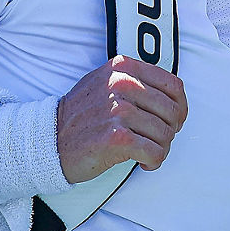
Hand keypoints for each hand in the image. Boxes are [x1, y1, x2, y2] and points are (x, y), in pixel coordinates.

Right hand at [55, 55, 187, 183]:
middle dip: (170, 131)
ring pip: (166, 134)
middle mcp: (122, 84)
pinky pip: (155, 152)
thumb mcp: (104, 83)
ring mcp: (119, 110)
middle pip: (172, 111)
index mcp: (123, 68)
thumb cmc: (80, 116)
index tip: (173, 121)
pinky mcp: (117, 137)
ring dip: (160, 148)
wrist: (49, 140)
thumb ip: (136, 81)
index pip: (173, 86)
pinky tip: (142, 163)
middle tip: (157, 141)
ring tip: (145, 152)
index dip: (180, 107)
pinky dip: (153, 161)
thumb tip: (173, 97)